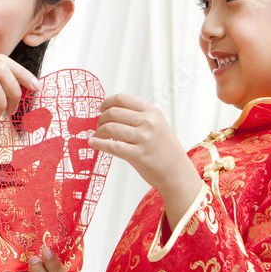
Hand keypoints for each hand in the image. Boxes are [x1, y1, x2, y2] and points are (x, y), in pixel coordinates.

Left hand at [89, 93, 201, 228]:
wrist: (177, 173)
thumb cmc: (163, 150)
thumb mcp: (156, 125)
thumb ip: (137, 117)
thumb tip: (108, 113)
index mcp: (152, 111)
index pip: (121, 98)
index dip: (106, 103)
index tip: (100, 109)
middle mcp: (149, 122)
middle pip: (113, 112)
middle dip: (101, 119)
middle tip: (98, 127)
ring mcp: (144, 138)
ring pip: (110, 128)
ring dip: (98, 132)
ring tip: (97, 136)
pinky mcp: (139, 155)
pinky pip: (111, 147)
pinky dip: (98, 144)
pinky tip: (93, 143)